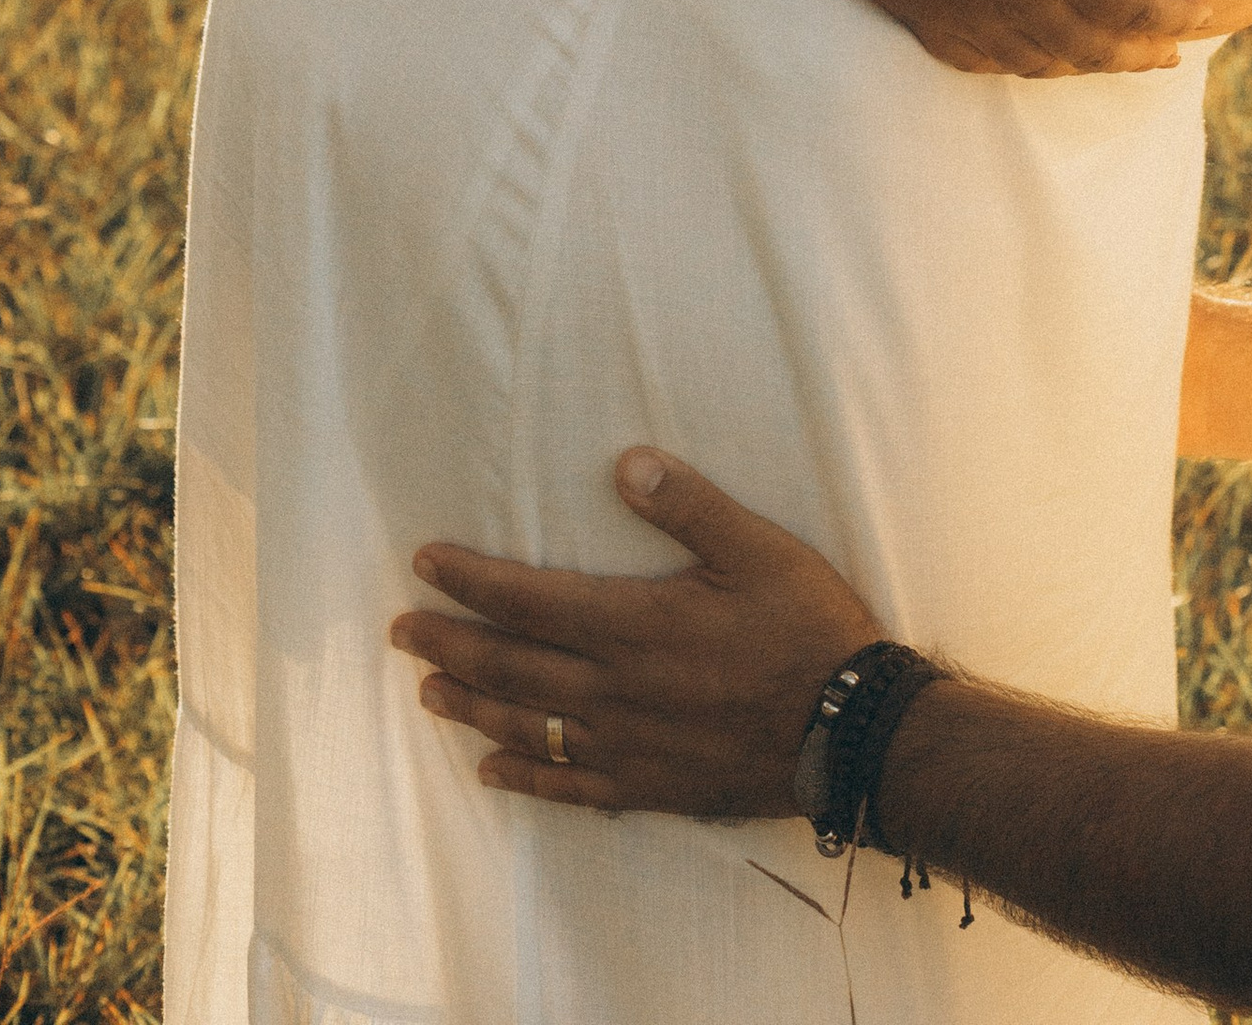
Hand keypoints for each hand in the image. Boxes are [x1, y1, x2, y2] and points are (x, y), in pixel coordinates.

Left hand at [391, 450, 878, 819]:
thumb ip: (688, 506)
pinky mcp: (650, 787)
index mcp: (635, 626)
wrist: (850, 734)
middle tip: (401, 629)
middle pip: (511, 665)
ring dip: (472, 705)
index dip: (471, 580)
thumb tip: (624, 463)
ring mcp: (629, 746)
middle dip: (450, 642)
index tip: (425, 562)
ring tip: (428, 690)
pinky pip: (570, 786)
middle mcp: (617, 691)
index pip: (529, 600)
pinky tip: (493, 769)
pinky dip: (524, 775)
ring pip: (528, 726)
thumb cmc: (808, 630)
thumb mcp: (758, 549)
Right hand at [812, 0, 1206, 74]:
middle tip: (1171, 57)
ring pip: (1041, 60)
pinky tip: (1022, 60)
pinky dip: (1020, 66)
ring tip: (1109, 62)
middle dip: (1139, 52)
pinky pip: (984, 61)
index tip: (1204, 11)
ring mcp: (966, 15)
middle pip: (1092, 44)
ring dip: (1086, 65)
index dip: (1171, 12)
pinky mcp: (924, 16)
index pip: (1129, 2)